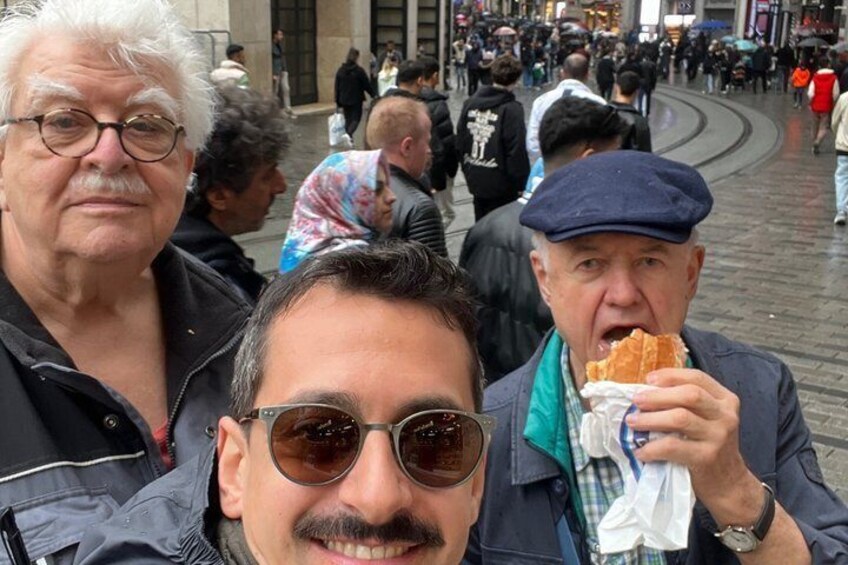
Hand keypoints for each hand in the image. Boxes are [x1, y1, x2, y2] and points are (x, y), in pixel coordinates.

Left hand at [627, 368, 761, 522]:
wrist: (728, 482)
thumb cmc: (708, 444)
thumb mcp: (707, 418)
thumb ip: (686, 403)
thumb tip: (646, 390)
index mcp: (725, 400)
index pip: (697, 377)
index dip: (671, 375)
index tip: (649, 379)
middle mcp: (725, 415)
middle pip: (689, 395)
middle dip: (658, 395)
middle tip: (636, 400)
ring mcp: (718, 436)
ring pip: (680, 418)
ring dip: (651, 418)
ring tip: (632, 421)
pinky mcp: (706, 457)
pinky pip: (673, 446)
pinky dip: (652, 447)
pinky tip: (641, 451)